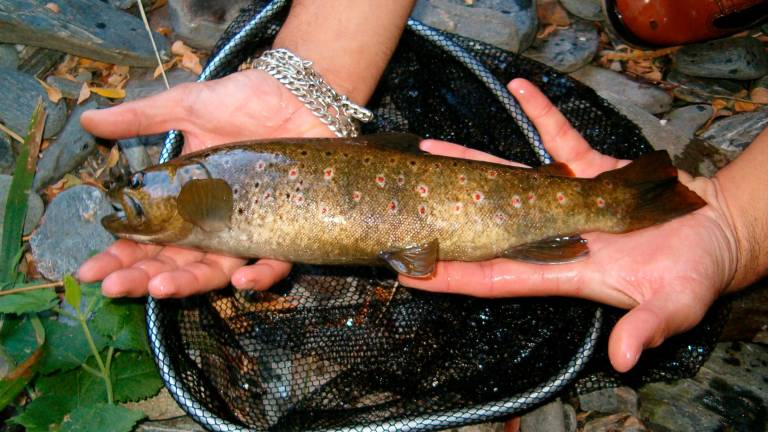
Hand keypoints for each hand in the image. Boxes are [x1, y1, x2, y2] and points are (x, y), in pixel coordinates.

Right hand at [77, 69, 334, 297]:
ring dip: (188, 283)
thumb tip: (87, 121)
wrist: (298, 93)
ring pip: (218, 269)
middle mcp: (216, 222)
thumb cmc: (244, 101)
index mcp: (187, 200)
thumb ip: (140, 119)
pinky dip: (261, 274)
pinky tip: (241, 281)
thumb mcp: (187, 107)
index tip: (90, 270)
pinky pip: (276, 261)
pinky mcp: (289, 229)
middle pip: (176, 261)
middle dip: (141, 276)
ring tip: (159, 287)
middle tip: (112, 286)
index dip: (119, 256)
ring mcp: (250, 228)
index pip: (148, 237)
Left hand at [401, 78, 739, 371]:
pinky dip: (541, 113)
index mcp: (565, 271)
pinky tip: (519, 89)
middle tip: (404, 203)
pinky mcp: (591, 169)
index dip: (454, 276)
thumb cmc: (695, 275)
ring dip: (473, 164)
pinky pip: (559, 137)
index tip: (413, 271)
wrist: (716, 233)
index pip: (496, 276)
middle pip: (487, 224)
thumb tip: (624, 360)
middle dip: (446, 216)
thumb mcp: (676, 307)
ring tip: (431, 148)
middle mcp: (554, 234)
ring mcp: (568, 199)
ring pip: (510, 179)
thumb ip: (646, 329)